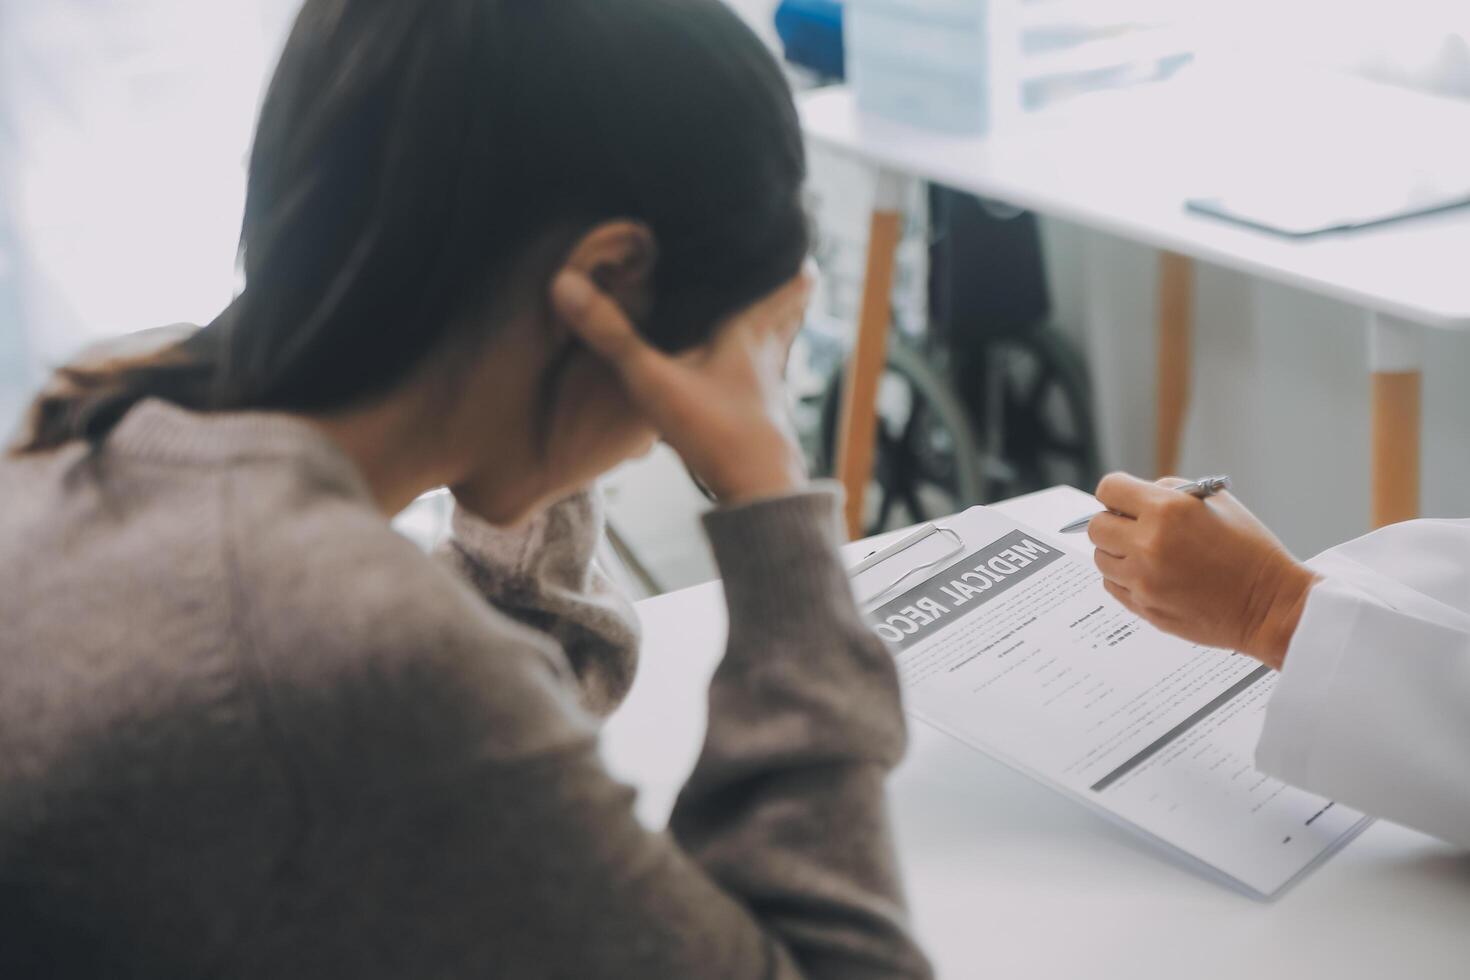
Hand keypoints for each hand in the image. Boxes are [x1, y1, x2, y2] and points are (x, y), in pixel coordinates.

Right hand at [550, 268, 812, 504]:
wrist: (757, 491)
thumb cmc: (716, 431)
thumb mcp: (654, 380)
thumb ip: (611, 335)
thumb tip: (563, 283)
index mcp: (753, 329)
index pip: (791, 278)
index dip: (791, 253)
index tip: (781, 229)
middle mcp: (769, 350)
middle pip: (792, 305)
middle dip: (784, 279)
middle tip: (771, 254)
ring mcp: (770, 383)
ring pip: (780, 339)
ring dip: (773, 318)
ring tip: (754, 297)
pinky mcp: (763, 410)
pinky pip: (764, 370)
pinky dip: (756, 355)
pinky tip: (735, 361)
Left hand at [1087, 473, 1318, 668]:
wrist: (1269, 605)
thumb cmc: (1249, 550)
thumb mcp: (1215, 502)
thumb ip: (1168, 493)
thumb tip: (1133, 498)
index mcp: (1167, 510)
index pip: (1109, 489)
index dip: (1116, 493)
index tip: (1124, 500)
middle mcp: (1148, 543)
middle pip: (1096, 526)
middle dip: (1113, 523)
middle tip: (1134, 528)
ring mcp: (1143, 579)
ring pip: (1101, 557)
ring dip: (1117, 552)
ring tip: (1147, 554)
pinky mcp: (1143, 607)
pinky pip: (1113, 584)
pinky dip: (1124, 577)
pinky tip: (1152, 575)